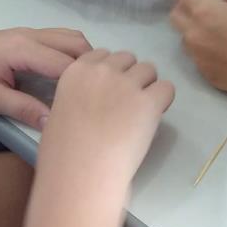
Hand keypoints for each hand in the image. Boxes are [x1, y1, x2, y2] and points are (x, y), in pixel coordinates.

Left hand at [0, 27, 90, 128]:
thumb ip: (24, 109)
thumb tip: (55, 123)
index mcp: (24, 48)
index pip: (67, 63)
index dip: (85, 82)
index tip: (100, 101)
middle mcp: (29, 35)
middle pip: (74, 42)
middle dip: (91, 64)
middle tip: (100, 92)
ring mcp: (23, 33)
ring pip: (65, 37)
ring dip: (80, 56)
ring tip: (86, 85)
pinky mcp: (17, 37)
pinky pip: (53, 40)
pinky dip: (67, 53)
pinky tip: (64, 76)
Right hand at [37, 48, 173, 189]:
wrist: (80, 172)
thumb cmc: (62, 152)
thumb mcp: (59, 112)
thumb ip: (78, 97)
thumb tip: (93, 104)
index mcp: (77, 71)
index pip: (103, 54)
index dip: (110, 72)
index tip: (109, 92)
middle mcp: (103, 70)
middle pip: (128, 58)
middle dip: (129, 76)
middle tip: (126, 103)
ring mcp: (127, 84)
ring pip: (149, 69)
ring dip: (147, 86)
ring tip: (140, 111)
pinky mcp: (149, 102)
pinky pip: (166, 88)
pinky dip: (163, 100)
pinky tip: (154, 116)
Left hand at [168, 0, 226, 103]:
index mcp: (203, 11)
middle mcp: (193, 33)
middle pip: (175, 14)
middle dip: (186, 5)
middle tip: (207, 4)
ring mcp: (196, 57)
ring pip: (185, 37)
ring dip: (195, 28)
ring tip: (219, 28)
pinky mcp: (204, 74)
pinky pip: (197, 55)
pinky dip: (205, 47)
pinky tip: (226, 49)